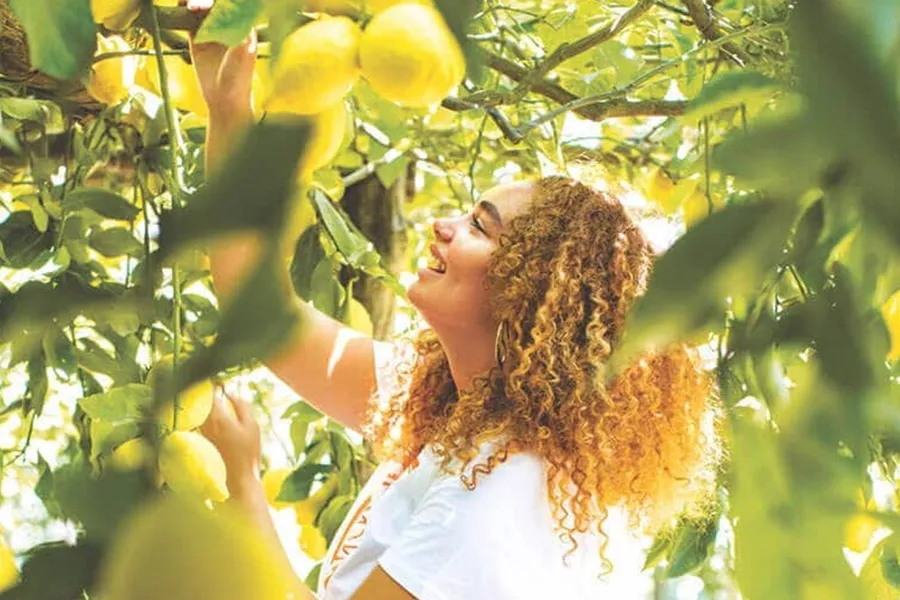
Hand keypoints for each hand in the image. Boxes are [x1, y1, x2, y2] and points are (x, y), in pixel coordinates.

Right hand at [186, 0, 256, 117]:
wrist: (224, 100)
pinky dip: (185, 13)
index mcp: (244, 28)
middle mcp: (228, 27)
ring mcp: (212, 33)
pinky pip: (190, 22)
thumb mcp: (242, 54)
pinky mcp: (197, 40)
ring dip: (195, 3)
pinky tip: (181, 5)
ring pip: (202, 10)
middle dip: (205, 1)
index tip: (213, 3)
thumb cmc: (239, 78)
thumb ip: (239, 32)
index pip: (233, 5)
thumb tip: (237, 11)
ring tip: (187, 3)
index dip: (222, 2)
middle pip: (215, 5)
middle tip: (196, 5)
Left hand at [200, 386, 261, 495]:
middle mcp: (204, 423)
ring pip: (199, 411)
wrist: (236, 480)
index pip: (210, 392)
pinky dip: (205, 415)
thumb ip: (242, 405)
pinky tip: (215, 417)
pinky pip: (200, 421)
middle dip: (208, 392)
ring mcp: (200, 432)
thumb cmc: (248, 453)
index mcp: (217, 417)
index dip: (214, 384)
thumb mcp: (252, 426)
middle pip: (201, 401)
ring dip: (206, 404)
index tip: (221, 381)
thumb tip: (231, 393)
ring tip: (217, 401)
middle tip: (219, 388)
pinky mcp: (200, 440)